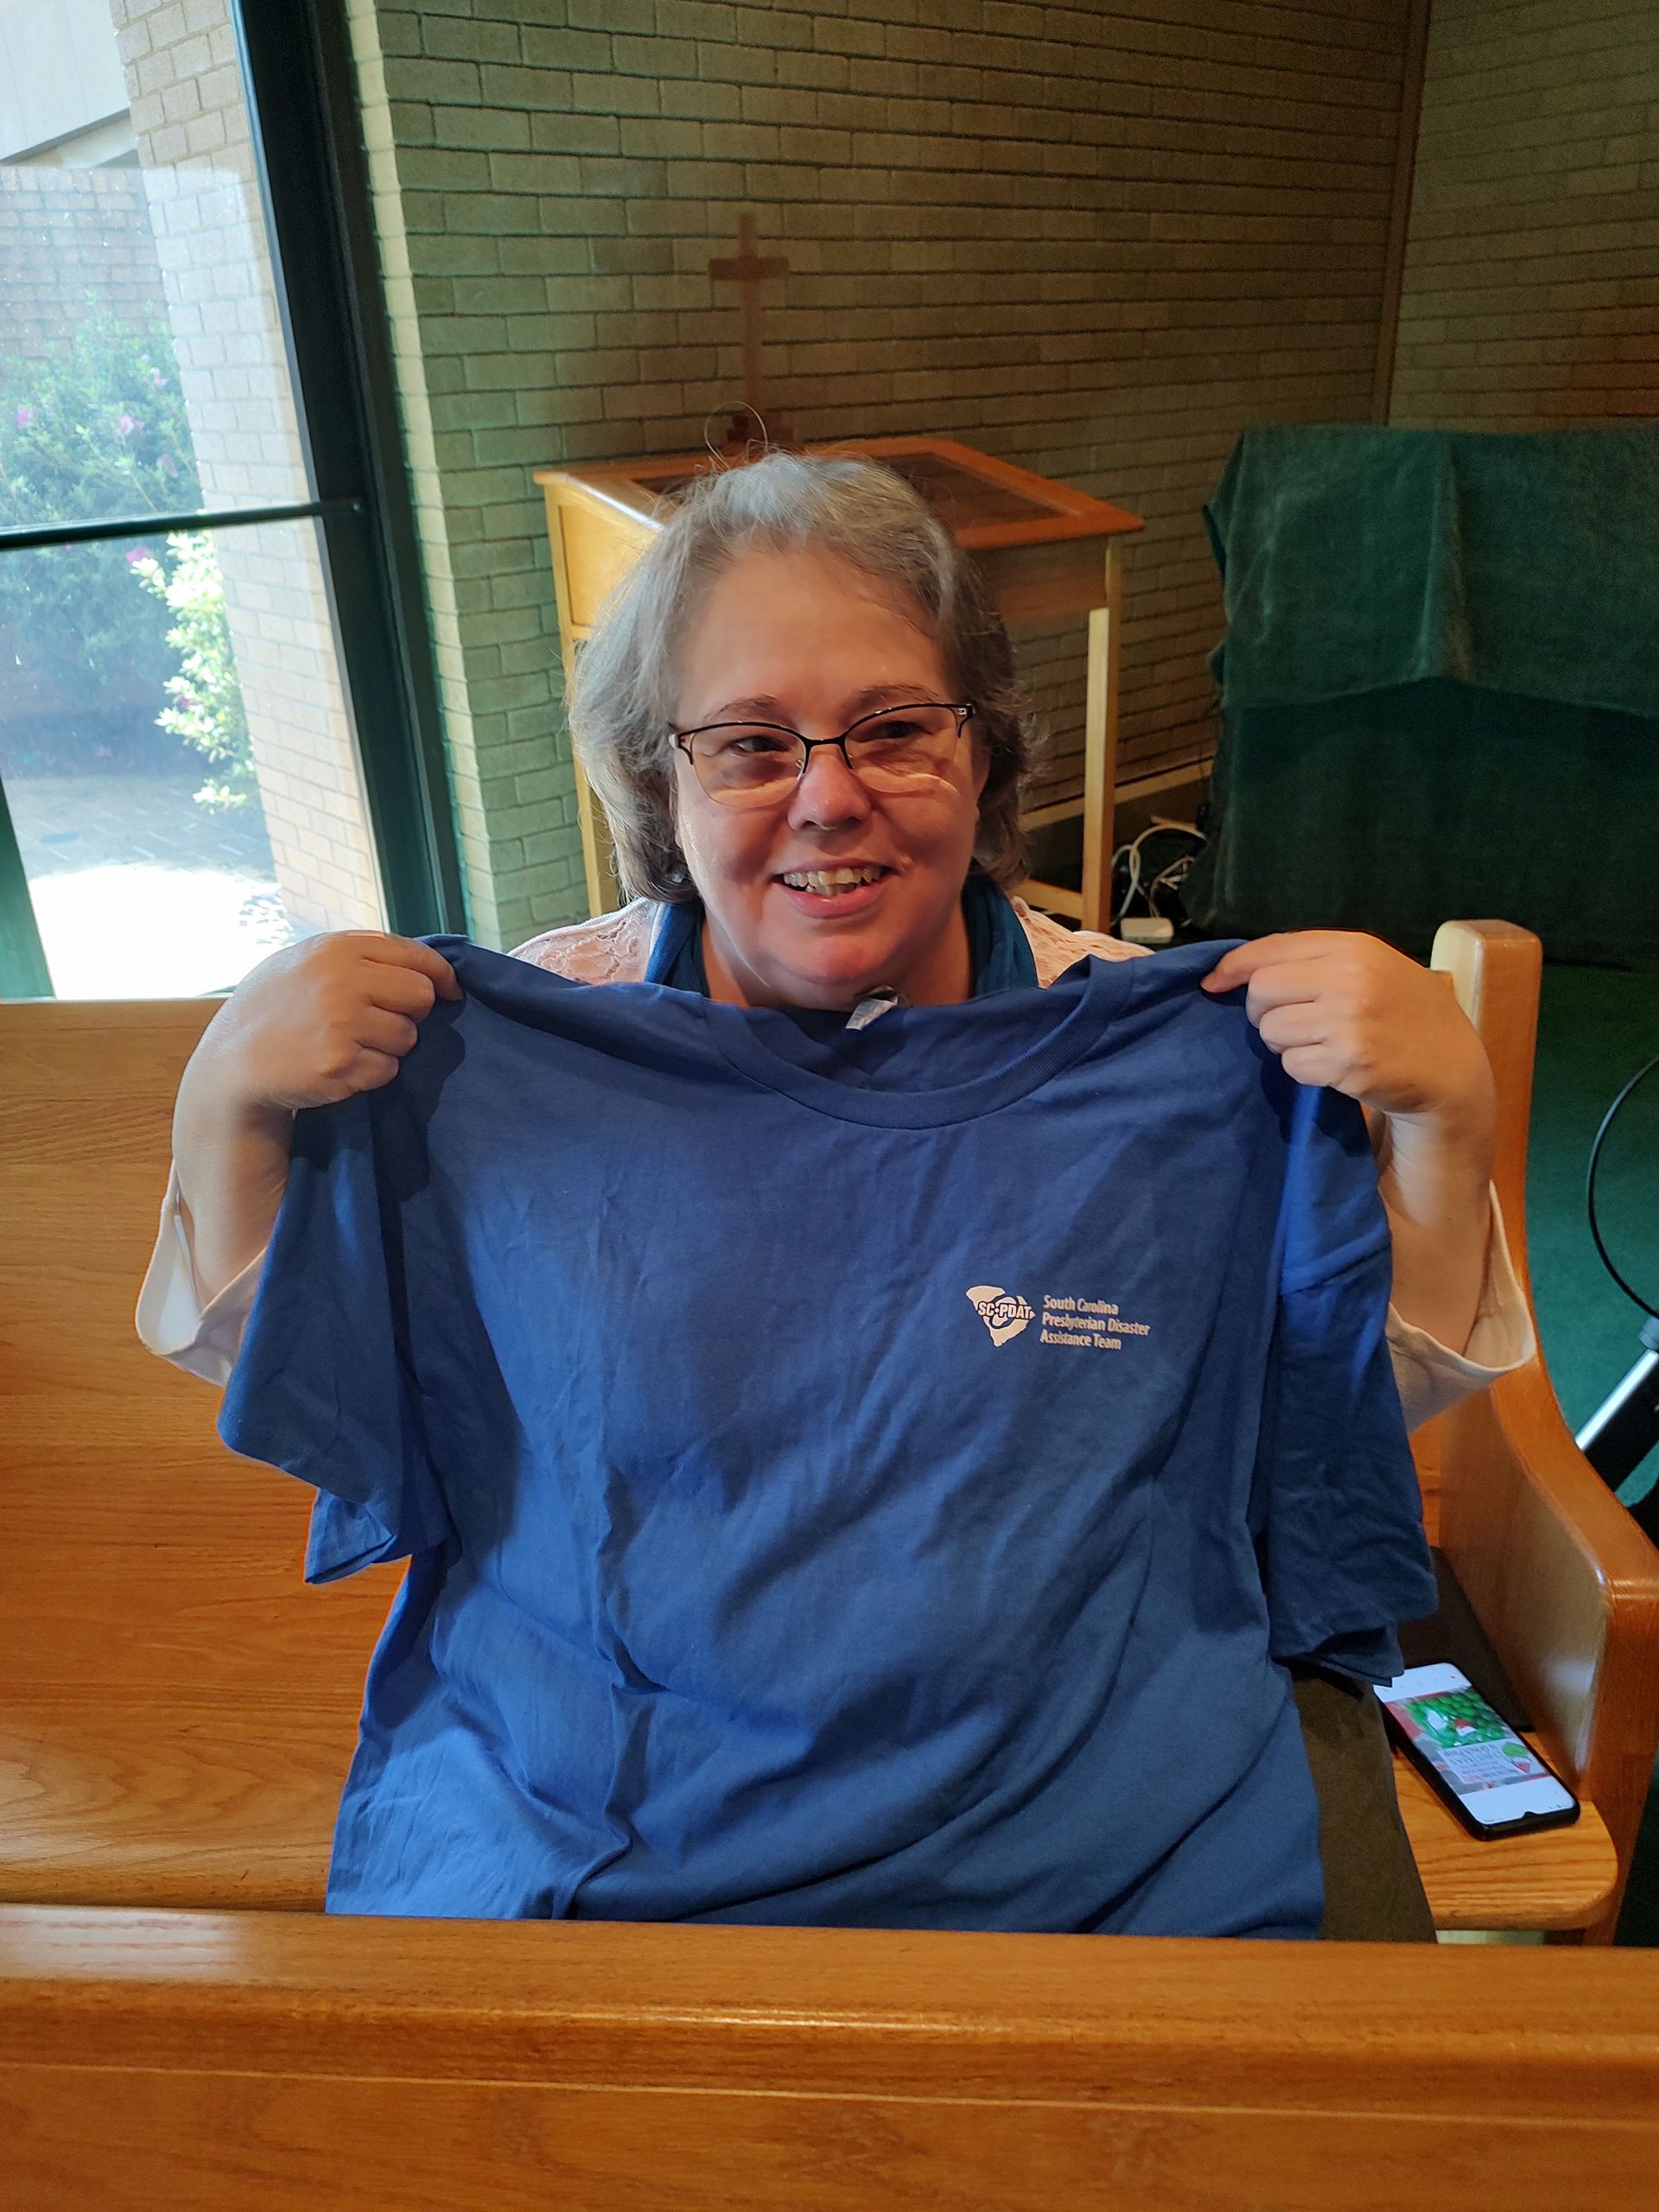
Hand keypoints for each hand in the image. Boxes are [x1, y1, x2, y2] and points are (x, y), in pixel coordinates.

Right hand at [197, 931, 461, 1119]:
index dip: (440, 976)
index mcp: (337, 949)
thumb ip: (358, 957)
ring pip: (407, 1037)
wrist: (232, 1064)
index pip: (415, 956)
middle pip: (420, 996)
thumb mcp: (305, 962)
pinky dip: (372, 1073)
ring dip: (389, 1047)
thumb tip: (422, 967)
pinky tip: (339, 1066)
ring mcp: (342, 1022)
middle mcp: (342, 980)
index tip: (449, 991)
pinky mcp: (342, 1063)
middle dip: (412, 1013)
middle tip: (383, 1023)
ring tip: (349, 1045)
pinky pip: (388, 1069)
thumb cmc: (273, 1011)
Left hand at [1201, 931, 1494, 1136]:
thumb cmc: (1402, 1013)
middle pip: (1261, 990)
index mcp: (1353, 947)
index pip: (1271, 948)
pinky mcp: (1348, 1063)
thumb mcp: (1369, 968)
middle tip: (1290, 1021)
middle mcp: (1349, 978)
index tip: (1212, 982)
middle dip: (1263, 1011)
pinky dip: (1304, 1069)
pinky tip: (1334, 1066)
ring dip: (1285, 1043)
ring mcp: (1348, 1021)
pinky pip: (1292, 1065)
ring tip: (1320, 1043)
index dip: (1233, 966)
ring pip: (1272, 1031)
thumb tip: (1236, 972)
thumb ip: (1314, 962)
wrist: (1451, 1067)